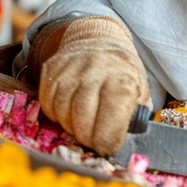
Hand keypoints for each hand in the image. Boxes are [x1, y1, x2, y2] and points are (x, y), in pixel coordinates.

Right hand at [31, 17, 150, 155]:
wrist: (98, 40)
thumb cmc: (122, 72)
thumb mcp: (140, 90)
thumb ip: (136, 115)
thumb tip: (129, 141)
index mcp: (121, 80)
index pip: (111, 120)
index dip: (109, 141)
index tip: (109, 147)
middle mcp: (94, 72)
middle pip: (83, 120)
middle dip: (88, 139)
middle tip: (94, 142)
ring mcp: (70, 70)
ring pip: (62, 113)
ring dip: (71, 127)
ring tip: (82, 125)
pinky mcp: (51, 69)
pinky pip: (47, 103)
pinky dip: (56, 114)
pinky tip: (68, 112)